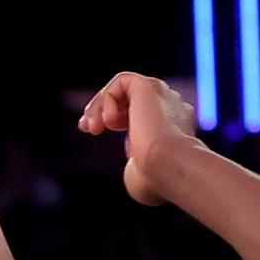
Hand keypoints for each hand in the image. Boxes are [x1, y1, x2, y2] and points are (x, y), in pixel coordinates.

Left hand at [75, 71, 198, 204]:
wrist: (166, 166)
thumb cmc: (155, 178)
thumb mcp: (141, 174)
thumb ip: (136, 164)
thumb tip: (133, 168)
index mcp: (172, 130)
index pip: (140, 115)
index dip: (112, 119)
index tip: (92, 131)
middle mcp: (171, 109)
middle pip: (131, 98)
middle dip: (102, 109)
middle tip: (86, 127)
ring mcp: (162, 96)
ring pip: (124, 88)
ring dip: (100, 106)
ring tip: (94, 127)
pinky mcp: (150, 86)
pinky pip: (122, 81)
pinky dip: (107, 98)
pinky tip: (109, 120)